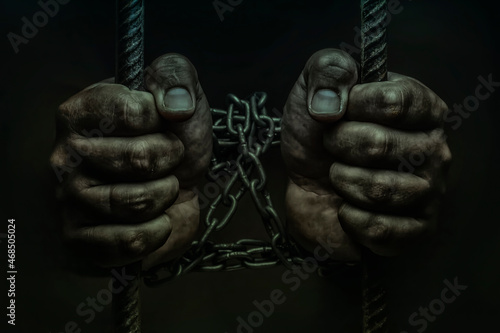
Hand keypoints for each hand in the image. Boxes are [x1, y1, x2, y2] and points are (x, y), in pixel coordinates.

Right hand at [50, 54, 211, 268]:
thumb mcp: (180, 94)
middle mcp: (66, 155)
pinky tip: (155, 219)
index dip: (164, 121)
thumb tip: (174, 106)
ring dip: (166, 194)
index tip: (164, 124)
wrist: (181, 186)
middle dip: (171, 160)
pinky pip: (129, 242)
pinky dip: (157, 231)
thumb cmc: (175, 137)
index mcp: (82, 111)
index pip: (133, 111)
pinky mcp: (79, 239)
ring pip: (136, 202)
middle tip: (167, 159)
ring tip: (161, 186)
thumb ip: (175, 75)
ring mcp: (68, 199)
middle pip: (139, 159)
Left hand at [281, 49, 450, 259]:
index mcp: (421, 108)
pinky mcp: (415, 231)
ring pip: (379, 190)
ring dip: (342, 181)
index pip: (395, 101)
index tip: (336, 112)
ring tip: (338, 175)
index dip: (353, 107)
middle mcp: (433, 149)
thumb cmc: (316, 136)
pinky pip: (380, 229)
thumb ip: (327, 69)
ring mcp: (428, 192)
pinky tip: (347, 208)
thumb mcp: (313, 91)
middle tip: (332, 146)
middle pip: (380, 146)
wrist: (306, 185)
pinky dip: (349, 218)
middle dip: (338, 145)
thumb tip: (334, 101)